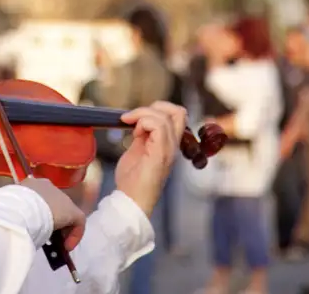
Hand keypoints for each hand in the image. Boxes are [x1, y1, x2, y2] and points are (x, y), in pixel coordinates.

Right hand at [21, 177, 85, 250]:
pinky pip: (77, 222)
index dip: (40, 212)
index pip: (39, 197)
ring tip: (57, 244)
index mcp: (31, 184)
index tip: (36, 226)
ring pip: (65, 213)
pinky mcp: (72, 210)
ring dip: (62, 229)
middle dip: (53, 220)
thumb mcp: (14, 209)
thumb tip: (21, 224)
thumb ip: (20, 212)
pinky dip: (73, 235)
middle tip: (48, 237)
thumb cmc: (12, 209)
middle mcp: (48, 186)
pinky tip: (66, 247)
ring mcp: (61, 197)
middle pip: (54, 204)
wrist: (20, 209)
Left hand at [115, 101, 186, 216]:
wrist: (130, 200)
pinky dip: (144, 123)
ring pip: (166, 117)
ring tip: (132, 128)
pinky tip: (135, 134)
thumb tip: (138, 121)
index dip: (157, 110)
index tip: (135, 119)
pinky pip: (159, 127)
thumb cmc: (132, 180)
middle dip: (152, 107)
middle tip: (132, 119)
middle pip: (177, 112)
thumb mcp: (137, 150)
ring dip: (143, 115)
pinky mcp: (160, 154)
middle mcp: (172, 146)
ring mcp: (168, 150)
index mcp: (168, 144)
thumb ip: (142, 136)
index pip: (176, 116)